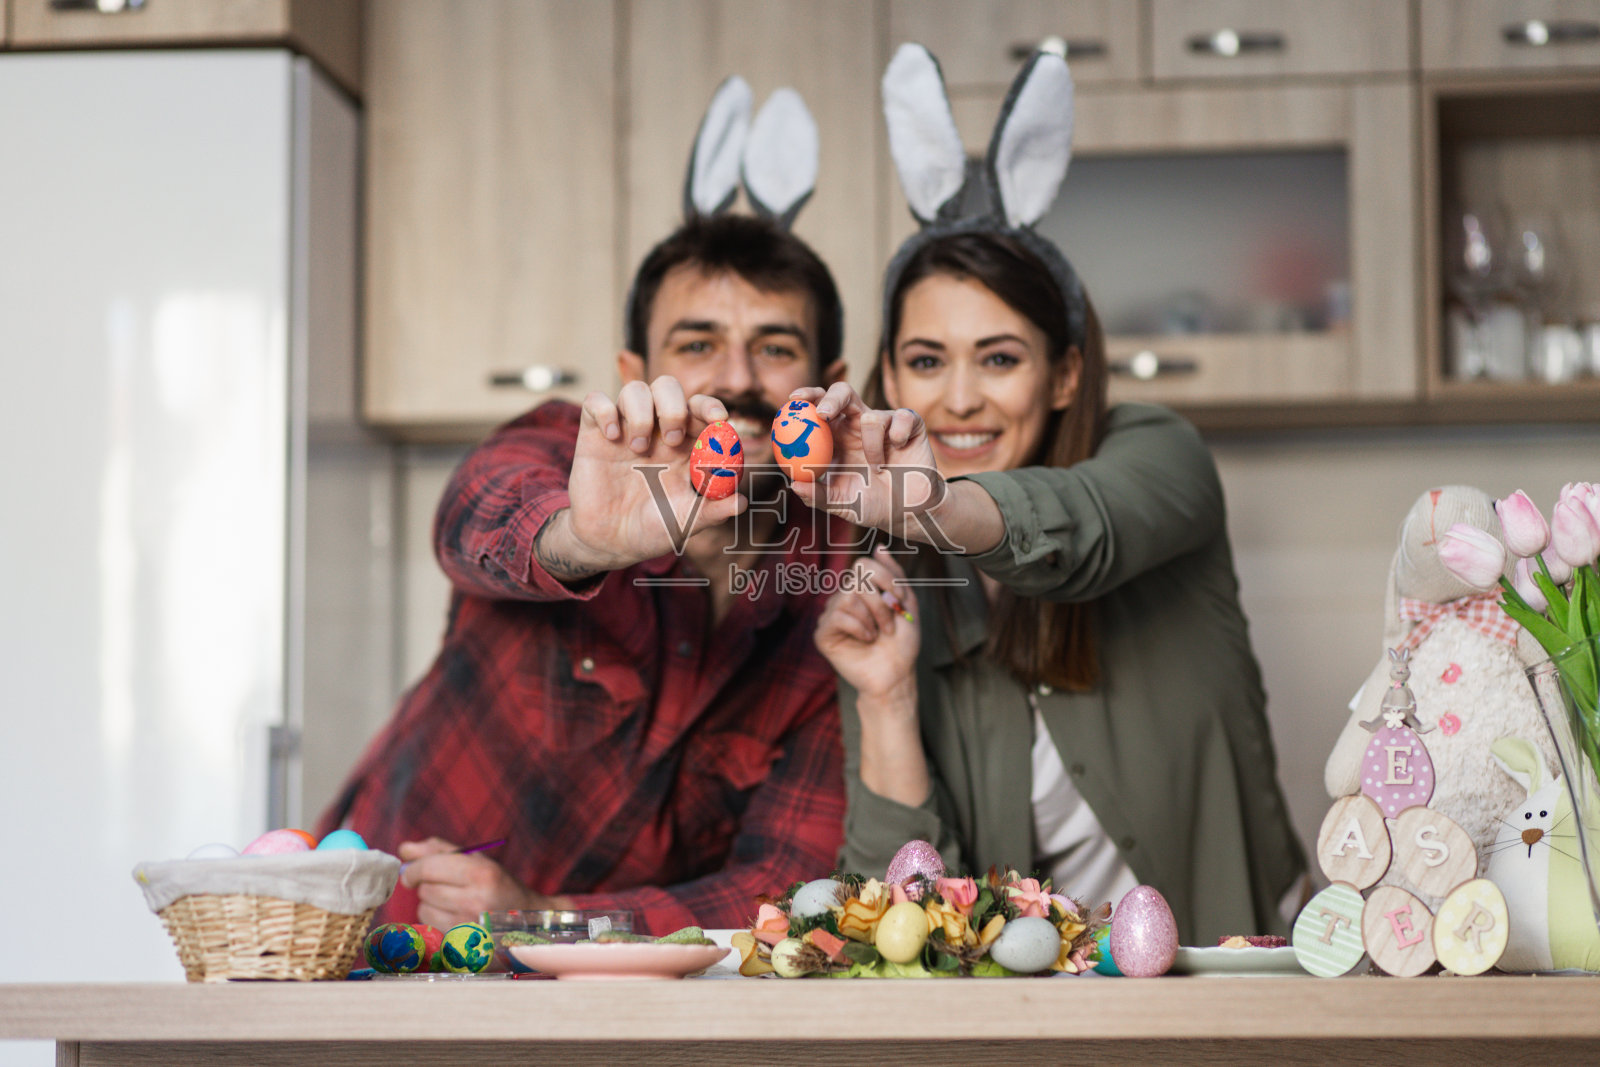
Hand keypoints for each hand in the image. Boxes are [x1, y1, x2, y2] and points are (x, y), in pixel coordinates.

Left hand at [397, 837, 566, 928]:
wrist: (529, 921)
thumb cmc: (498, 885)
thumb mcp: (476, 860)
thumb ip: (439, 850)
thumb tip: (404, 849)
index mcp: (480, 873)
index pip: (428, 868)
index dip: (414, 870)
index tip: (412, 873)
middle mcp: (475, 900)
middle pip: (425, 890)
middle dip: (428, 886)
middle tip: (446, 887)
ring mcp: (469, 926)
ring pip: (424, 912)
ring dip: (431, 906)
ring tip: (453, 904)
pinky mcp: (463, 945)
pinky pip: (431, 929)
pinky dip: (436, 922)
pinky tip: (454, 919)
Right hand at [538, 377, 746, 580]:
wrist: (609, 542)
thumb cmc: (652, 529)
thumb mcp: (685, 522)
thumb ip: (712, 511)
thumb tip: (740, 502)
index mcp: (684, 445)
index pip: (701, 409)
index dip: (711, 406)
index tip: (719, 419)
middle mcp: (656, 430)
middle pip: (668, 387)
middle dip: (674, 407)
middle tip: (672, 440)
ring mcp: (625, 428)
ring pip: (634, 389)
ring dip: (640, 412)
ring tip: (638, 448)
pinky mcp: (595, 432)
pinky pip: (596, 401)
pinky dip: (605, 411)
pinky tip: (610, 437)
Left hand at [788, 383, 1004, 555]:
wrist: (908, 512)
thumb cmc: (871, 505)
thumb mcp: (840, 503)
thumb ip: (817, 495)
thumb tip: (794, 485)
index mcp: (837, 437)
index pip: (818, 407)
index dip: (805, 399)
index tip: (792, 402)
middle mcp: (858, 425)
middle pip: (842, 393)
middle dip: (831, 398)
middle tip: (823, 414)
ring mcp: (885, 424)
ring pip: (872, 416)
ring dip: (871, 446)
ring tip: (878, 468)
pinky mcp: (910, 425)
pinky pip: (903, 418)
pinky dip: (898, 435)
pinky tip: (898, 451)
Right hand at [816, 548, 930, 805]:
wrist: (897, 675)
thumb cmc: (903, 643)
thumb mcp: (907, 603)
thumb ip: (895, 574)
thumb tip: (879, 546)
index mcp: (862, 590)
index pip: (864, 565)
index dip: (885, 578)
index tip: (900, 600)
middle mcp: (843, 599)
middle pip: (855, 579)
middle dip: (880, 601)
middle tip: (890, 623)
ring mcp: (831, 616)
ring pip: (846, 597)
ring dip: (871, 617)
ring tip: (878, 634)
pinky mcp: (823, 635)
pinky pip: (836, 616)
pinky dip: (858, 627)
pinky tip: (866, 640)